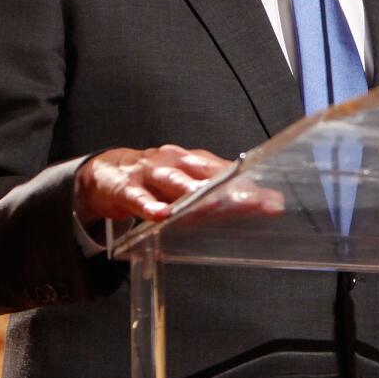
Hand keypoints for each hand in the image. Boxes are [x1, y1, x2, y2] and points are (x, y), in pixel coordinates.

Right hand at [73, 144, 281, 224]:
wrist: (107, 173)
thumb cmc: (156, 180)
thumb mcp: (188, 185)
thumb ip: (220, 195)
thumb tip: (265, 203)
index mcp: (196, 162)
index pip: (228, 172)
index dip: (250, 186)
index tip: (272, 201)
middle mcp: (177, 162)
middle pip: (207, 175)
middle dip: (232, 188)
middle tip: (253, 202)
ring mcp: (151, 173)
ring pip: (174, 180)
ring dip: (193, 191)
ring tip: (211, 204)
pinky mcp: (126, 188)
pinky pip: (139, 198)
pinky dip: (150, 206)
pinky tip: (161, 215)